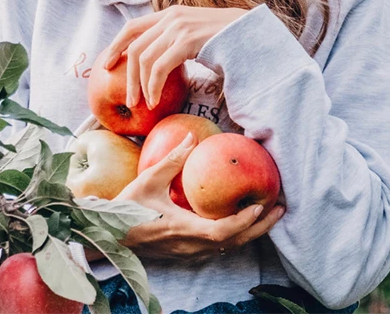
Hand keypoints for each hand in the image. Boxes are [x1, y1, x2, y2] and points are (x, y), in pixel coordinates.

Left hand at [94, 5, 248, 109]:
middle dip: (126, 75)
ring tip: (144, 104)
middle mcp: (170, 17)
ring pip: (143, 59)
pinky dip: (153, 86)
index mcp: (170, 14)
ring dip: (140, 86)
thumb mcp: (196, 36)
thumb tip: (158, 63)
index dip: (116, 45)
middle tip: (128, 99)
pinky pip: (159, 67)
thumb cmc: (229, 41)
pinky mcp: (186, 41)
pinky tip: (156, 100)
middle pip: (134, 47)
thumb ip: (176, 42)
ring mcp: (178, 27)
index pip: (132, 26)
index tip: (108, 64)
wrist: (254, 34)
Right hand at [113, 133, 284, 260]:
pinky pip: (219, 247)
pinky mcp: (187, 253)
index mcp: (182, 229)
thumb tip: (193, 137)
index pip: (222, 231)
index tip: (259, 205)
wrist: (110, 235)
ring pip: (229, 247)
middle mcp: (191, 245)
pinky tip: (242, 221)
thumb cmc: (126, 208)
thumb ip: (173, 160)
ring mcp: (190, 252)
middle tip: (279, 208)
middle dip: (260, 227)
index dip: (244, 221)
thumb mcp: (148, 180)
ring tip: (267, 213)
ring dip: (251, 232)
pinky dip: (236, 235)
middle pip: (235, 242)